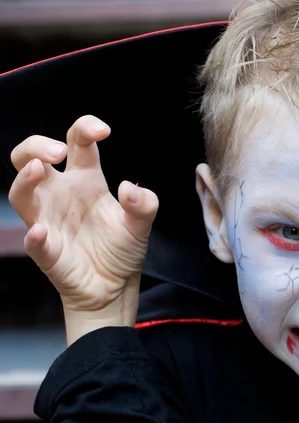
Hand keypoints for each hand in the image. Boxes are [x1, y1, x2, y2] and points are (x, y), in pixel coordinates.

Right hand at [8, 116, 158, 342]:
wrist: (116, 286)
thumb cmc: (122, 249)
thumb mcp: (142, 224)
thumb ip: (145, 204)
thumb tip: (129, 189)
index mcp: (87, 180)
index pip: (77, 143)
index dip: (84, 128)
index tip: (102, 130)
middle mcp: (62, 194)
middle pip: (32, 158)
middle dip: (38, 146)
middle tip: (57, 151)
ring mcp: (49, 220)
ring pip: (21, 193)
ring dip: (24, 180)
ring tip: (38, 169)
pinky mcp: (47, 250)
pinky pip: (34, 241)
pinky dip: (36, 236)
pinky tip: (42, 231)